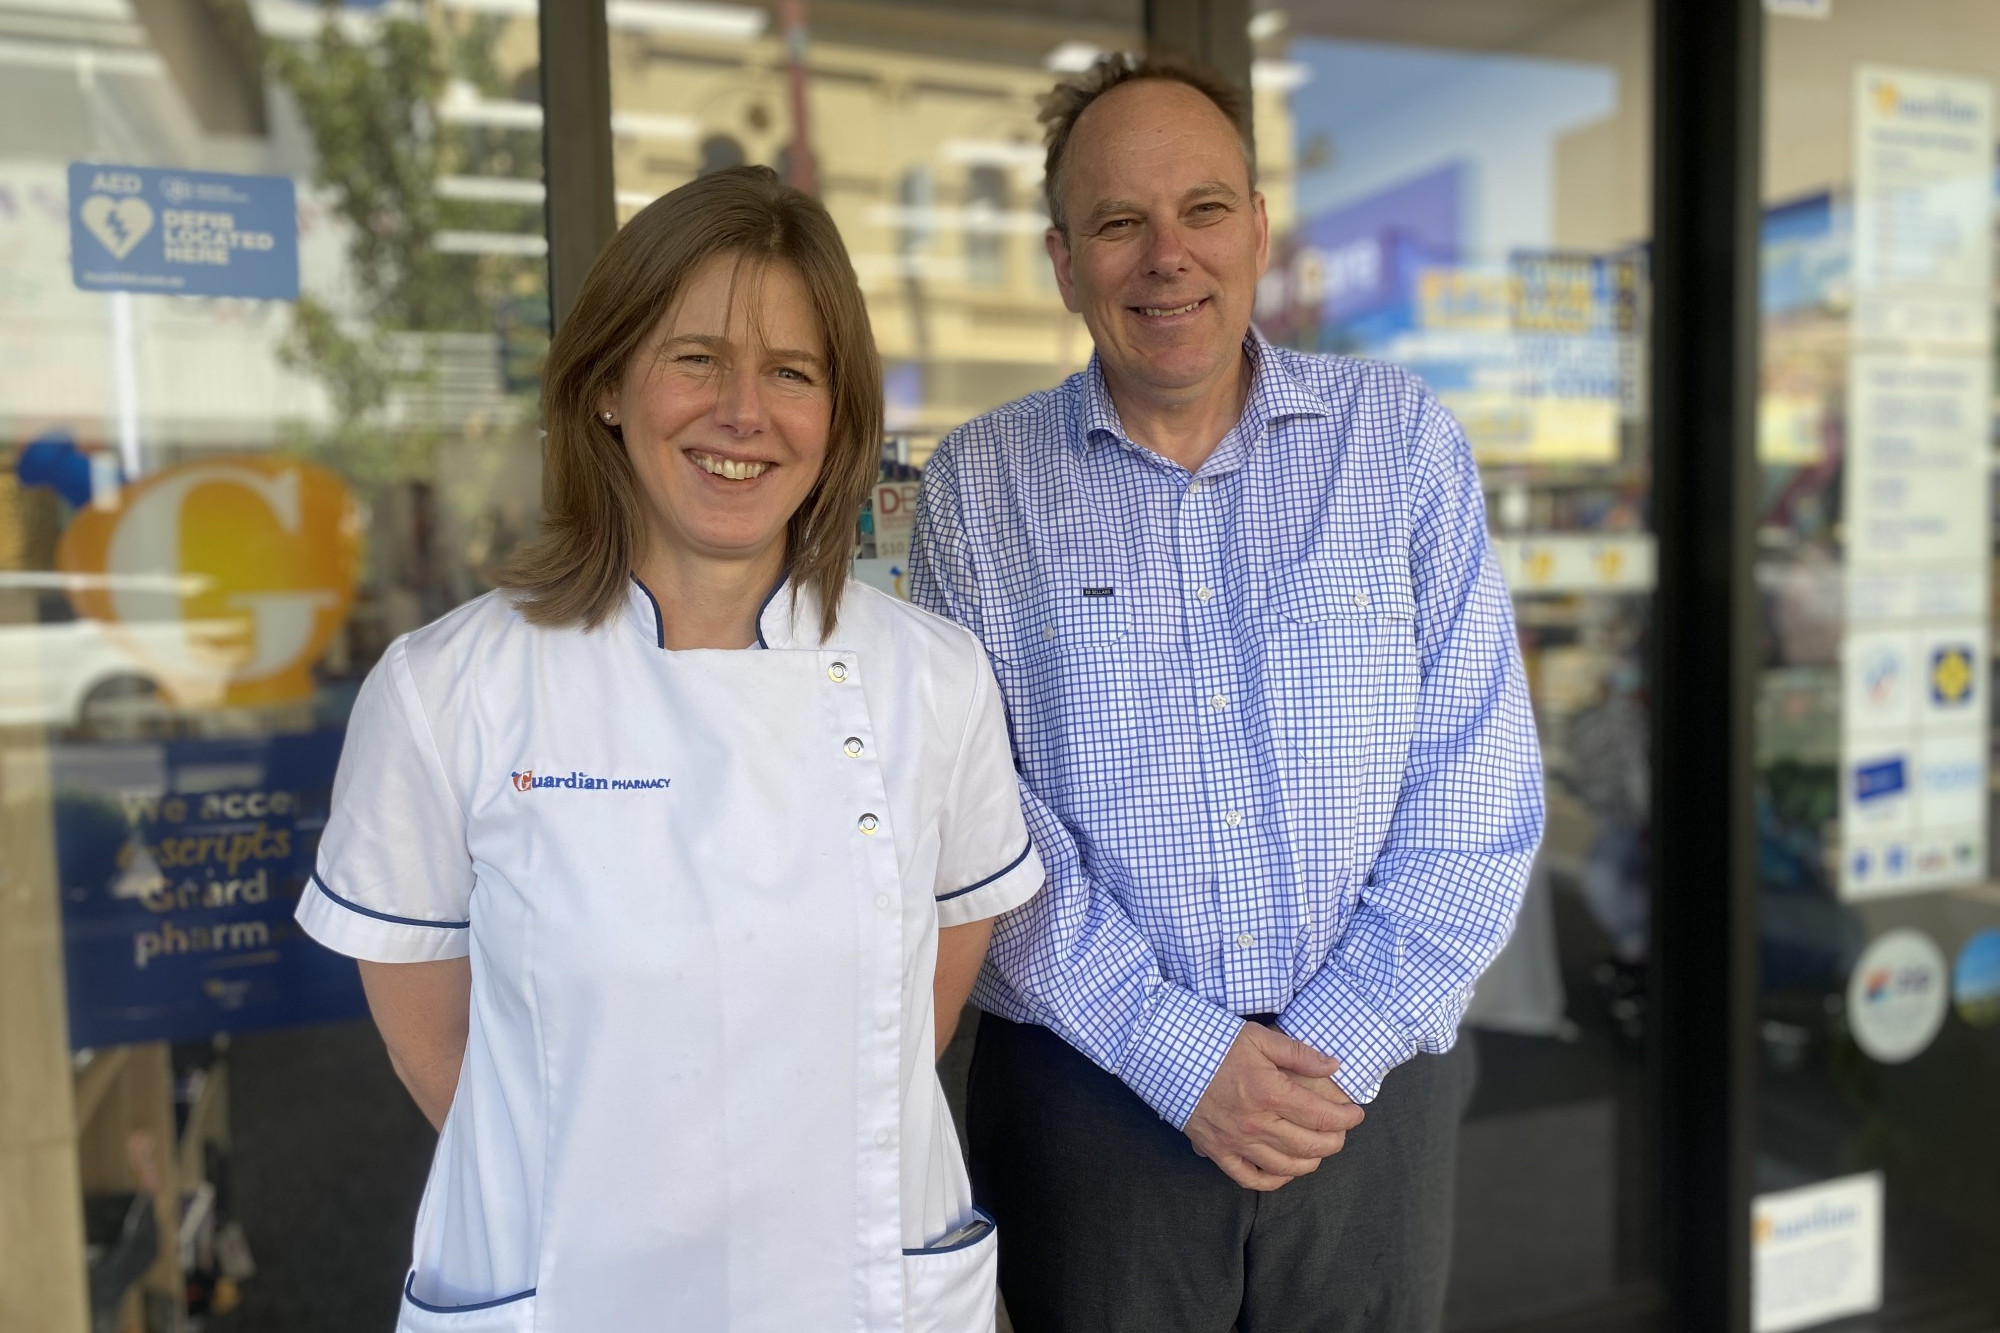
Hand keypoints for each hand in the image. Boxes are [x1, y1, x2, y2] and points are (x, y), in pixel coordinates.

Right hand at [1184, 1022, 1363, 1190]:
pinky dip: (1273, 1180)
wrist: (1164, 1053)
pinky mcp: (1216, 1151)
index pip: (1323, 1115)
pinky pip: (1250, 1178)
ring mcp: (1235, 1142)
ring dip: (1311, 1162)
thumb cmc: (1212, 1041)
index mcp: (1270, 1093)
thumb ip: (1298, 1054)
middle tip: (1342, 1131)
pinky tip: (1285, 1170)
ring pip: (1286, 1167)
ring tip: (1319, 1151)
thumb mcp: (1258, 1037)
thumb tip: (1333, 1066)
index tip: (1356, 1113)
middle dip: (1335, 1141)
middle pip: (1310, 1146)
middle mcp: (1256, 1124)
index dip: (1346, 1117)